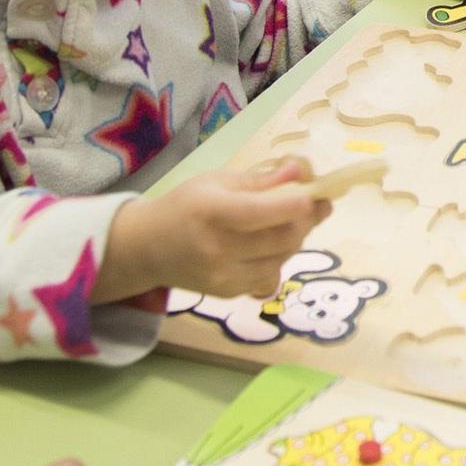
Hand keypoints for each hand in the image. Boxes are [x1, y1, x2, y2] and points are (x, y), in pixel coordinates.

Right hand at [94, 157, 327, 303]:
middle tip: (317, 203)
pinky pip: (271, 274)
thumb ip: (259, 180)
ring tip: (294, 219)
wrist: (148, 248)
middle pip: (280, 238)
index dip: (294, 205)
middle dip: (307, 220)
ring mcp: (224, 276)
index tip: (316, 194)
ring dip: (297, 237)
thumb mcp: (217, 182)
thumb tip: (299, 171)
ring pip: (282, 258)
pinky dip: (281, 256)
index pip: (260, 212)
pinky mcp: (229, 293)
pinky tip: (274, 241)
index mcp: (212, 213)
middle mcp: (217, 249)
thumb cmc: (186, 205)